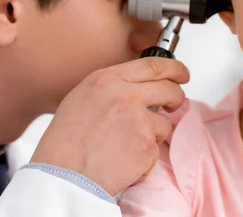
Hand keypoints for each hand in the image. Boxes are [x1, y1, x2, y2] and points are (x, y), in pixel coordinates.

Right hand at [30, 57, 188, 195]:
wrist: (61, 177)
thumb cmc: (65, 143)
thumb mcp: (82, 98)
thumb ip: (113, 87)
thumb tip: (140, 87)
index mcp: (107, 80)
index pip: (154, 65)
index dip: (175, 68)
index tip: (182, 73)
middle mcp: (126, 95)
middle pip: (170, 89)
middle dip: (176, 97)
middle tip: (173, 105)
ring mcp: (139, 119)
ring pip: (164, 123)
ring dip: (153, 135)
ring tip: (125, 146)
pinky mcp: (147, 144)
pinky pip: (156, 150)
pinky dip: (145, 159)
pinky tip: (124, 161)